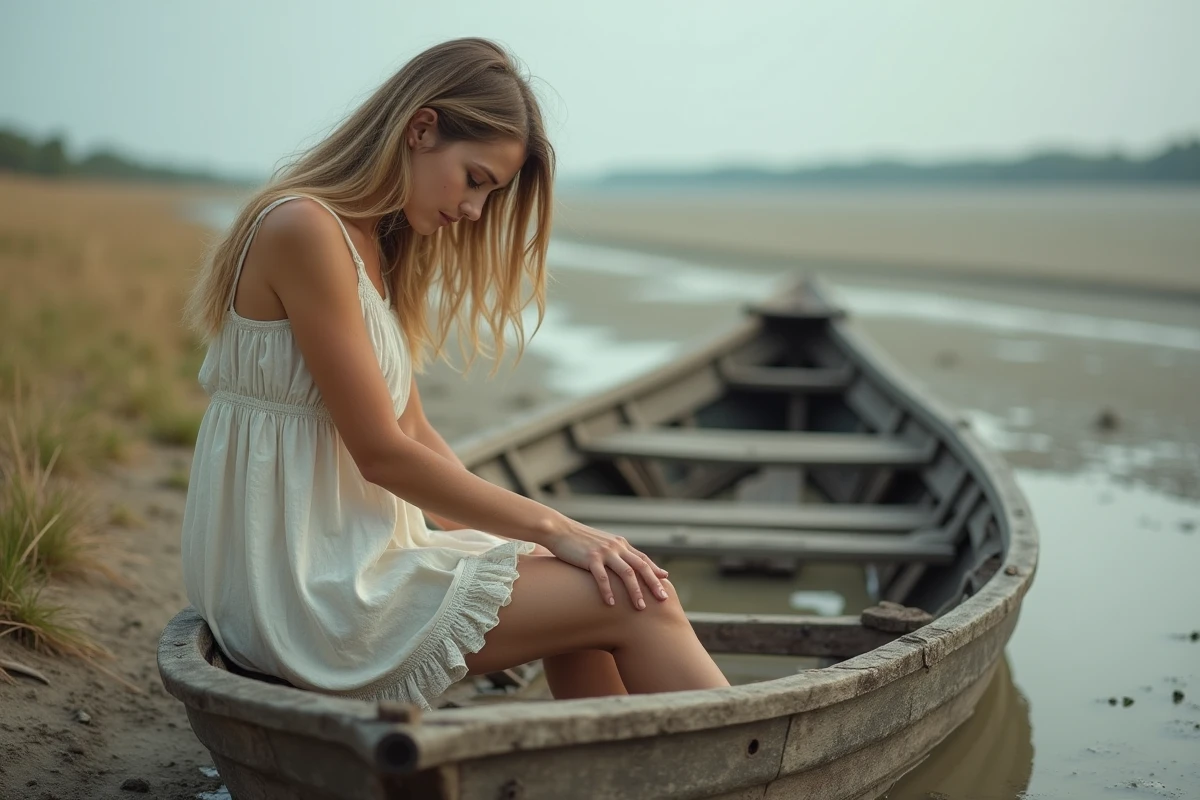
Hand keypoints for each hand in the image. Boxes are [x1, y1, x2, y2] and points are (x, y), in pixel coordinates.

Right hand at [543, 516, 670, 609]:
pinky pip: (602, 577)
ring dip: (635, 591)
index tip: (665, 580)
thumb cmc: (578, 540)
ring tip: (640, 607)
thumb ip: (613, 552)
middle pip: (640, 567)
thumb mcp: (601, 543)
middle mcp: (616, 547)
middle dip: (653, 583)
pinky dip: (608, 591)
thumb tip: (622, 564)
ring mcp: (604, 552)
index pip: (642, 558)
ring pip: (626, 573)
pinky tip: (611, 604)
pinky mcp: (590, 558)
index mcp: (620, 544)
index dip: (654, 570)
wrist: (558, 529)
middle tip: (663, 599)